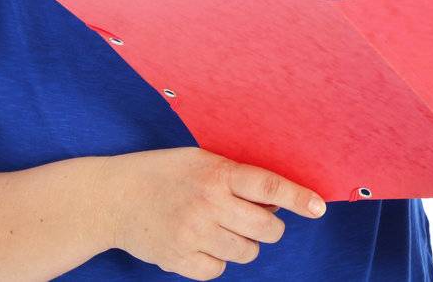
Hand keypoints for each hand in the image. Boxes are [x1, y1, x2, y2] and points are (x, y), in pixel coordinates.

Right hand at [103, 146, 323, 279]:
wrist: (114, 198)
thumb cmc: (165, 173)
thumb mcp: (203, 161)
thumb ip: (237, 178)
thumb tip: (275, 203)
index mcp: (217, 173)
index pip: (269, 187)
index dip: (298, 198)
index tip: (319, 207)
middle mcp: (208, 204)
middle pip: (266, 228)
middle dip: (270, 226)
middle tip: (255, 218)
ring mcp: (193, 234)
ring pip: (246, 253)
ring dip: (243, 243)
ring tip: (222, 228)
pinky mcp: (179, 259)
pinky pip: (218, 270)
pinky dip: (217, 260)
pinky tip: (203, 243)